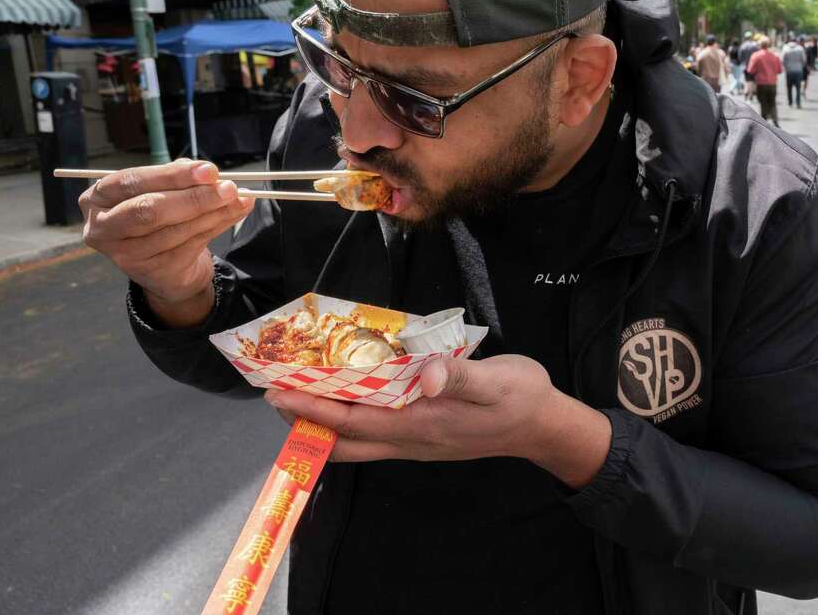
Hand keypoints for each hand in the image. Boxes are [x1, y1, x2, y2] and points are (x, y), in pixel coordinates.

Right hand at [79, 159, 254, 324]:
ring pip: (176, 229)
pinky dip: (219, 225)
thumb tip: (209, 174)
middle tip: (227, 188)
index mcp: (96, 199)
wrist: (164, 266)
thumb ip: (176, 179)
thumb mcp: (159, 191)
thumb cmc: (157, 216)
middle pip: (149, 210)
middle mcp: (102, 228)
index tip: (208, 170)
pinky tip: (236, 212)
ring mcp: (125, 255)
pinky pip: (191, 244)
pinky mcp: (152, 272)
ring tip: (239, 198)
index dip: (172, 176)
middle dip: (193, 197)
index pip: (132, 182)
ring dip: (213, 212)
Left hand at [264, 354, 612, 488]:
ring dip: (323, 424)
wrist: (544, 428)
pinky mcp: (423, 438)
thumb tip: (427, 375)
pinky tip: (344, 402)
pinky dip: (349, 422)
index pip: (354, 419)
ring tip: (297, 400)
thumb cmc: (521, 399)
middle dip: (305, 419)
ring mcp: (417, 442)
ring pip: (357, 442)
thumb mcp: (498, 383)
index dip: (313, 407)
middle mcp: (412, 439)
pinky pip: (374, 436)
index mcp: (423, 423)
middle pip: (345, 437)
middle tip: (273, 394)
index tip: (277, 392)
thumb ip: (462, 377)